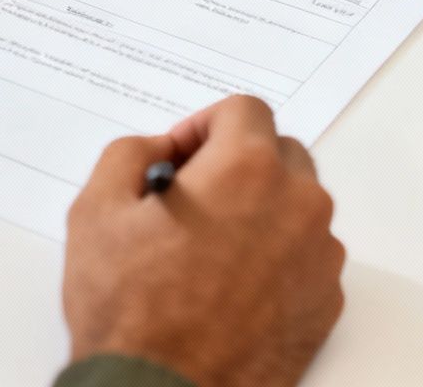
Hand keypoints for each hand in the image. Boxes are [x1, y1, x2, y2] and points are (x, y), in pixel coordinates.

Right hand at [62, 96, 346, 386]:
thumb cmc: (131, 312)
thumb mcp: (96, 210)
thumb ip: (130, 153)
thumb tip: (160, 149)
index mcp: (248, 169)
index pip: (244, 110)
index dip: (204, 125)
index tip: (181, 156)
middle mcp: (299, 204)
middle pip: (280, 153)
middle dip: (238, 162)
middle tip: (193, 198)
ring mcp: (320, 256)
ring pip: (298, 205)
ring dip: (261, 209)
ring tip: (210, 248)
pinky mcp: (326, 301)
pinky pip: (307, 257)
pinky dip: (278, 257)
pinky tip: (233, 286)